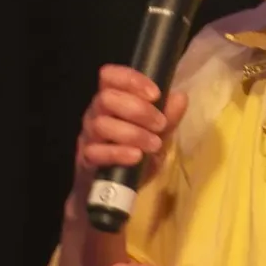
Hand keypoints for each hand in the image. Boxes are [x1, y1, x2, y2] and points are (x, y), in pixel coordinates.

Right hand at [75, 64, 187, 190]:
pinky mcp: (86, 159)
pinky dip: (119, 153)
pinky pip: (96, 152)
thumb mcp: (158, 133)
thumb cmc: (136, 152)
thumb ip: (168, 116)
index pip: (110, 75)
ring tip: (154, 145)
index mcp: (112, 98)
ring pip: (102, 124)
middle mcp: (96, 112)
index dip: (131, 79)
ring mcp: (89, 135)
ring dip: (133, 133)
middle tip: (160, 124)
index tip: (155, 94)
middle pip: (107, 98)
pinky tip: (137, 157)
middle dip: (138, 110)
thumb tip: (180, 97)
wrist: (114, 190)